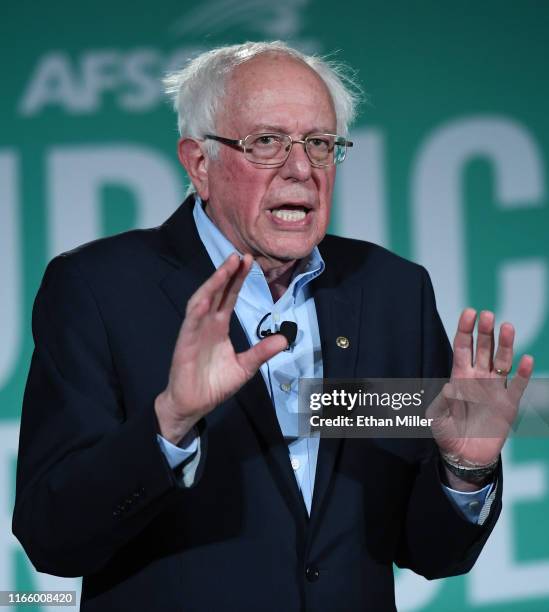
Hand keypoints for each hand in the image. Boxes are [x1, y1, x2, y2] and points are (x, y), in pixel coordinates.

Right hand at [155, 253, 287, 443]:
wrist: (194, 404)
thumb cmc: (214, 384)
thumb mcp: (245, 367)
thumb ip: (262, 351)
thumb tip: (284, 339)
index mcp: (219, 326)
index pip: (230, 296)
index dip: (238, 279)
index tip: (250, 262)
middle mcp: (206, 324)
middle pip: (217, 292)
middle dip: (228, 273)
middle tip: (241, 255)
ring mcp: (194, 331)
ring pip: (203, 300)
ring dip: (213, 283)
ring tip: (226, 267)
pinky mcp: (184, 343)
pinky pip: (191, 322)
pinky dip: (198, 308)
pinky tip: (207, 297)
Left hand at [426, 309, 533, 487]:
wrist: (465, 456)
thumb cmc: (447, 433)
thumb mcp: (436, 419)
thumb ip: (440, 404)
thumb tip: (449, 388)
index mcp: (459, 376)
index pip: (462, 347)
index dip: (465, 330)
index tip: (469, 312)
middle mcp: (478, 378)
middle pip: (483, 349)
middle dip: (485, 332)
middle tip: (487, 315)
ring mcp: (494, 389)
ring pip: (502, 361)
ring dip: (505, 344)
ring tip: (507, 326)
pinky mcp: (508, 404)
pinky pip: (517, 385)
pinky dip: (523, 373)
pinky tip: (526, 359)